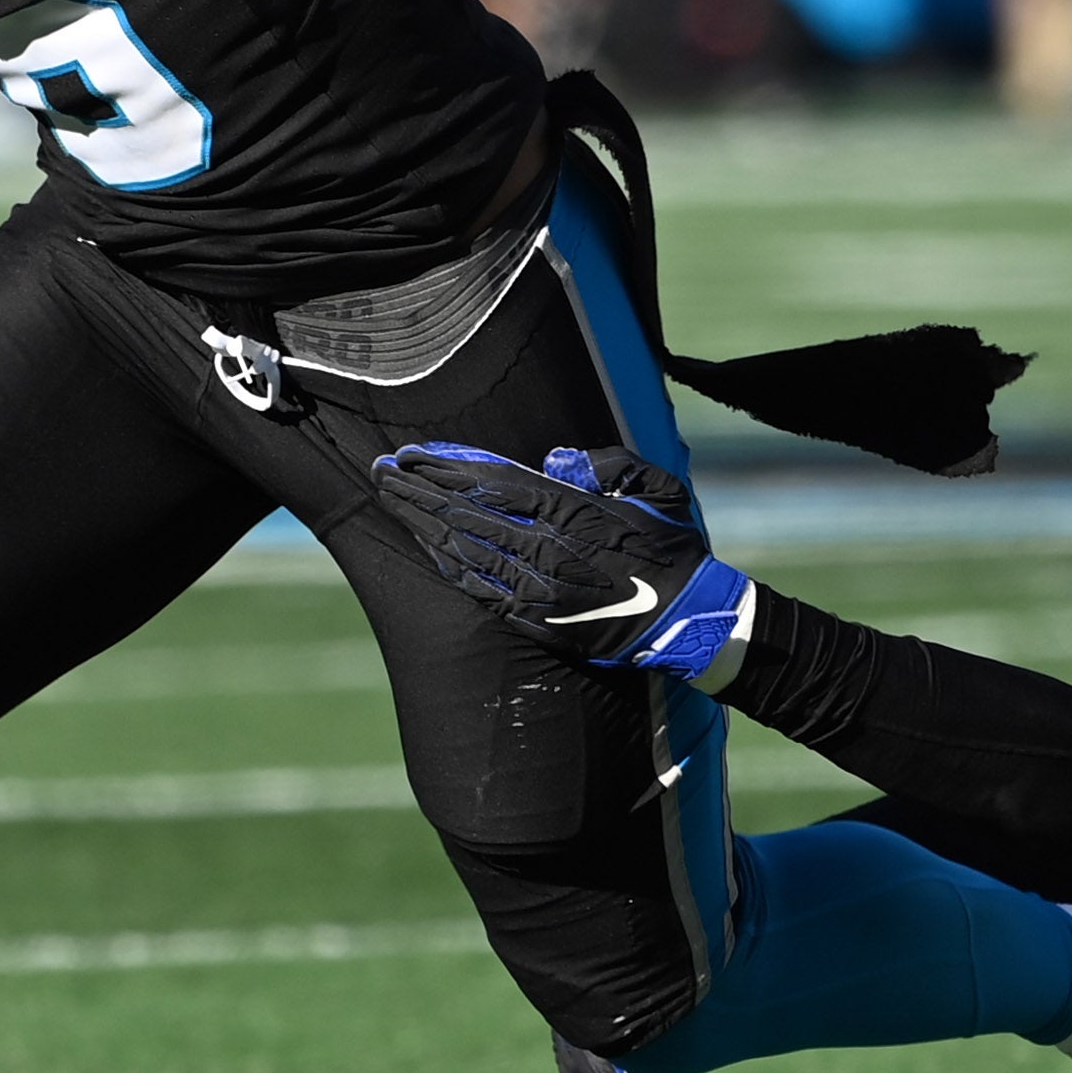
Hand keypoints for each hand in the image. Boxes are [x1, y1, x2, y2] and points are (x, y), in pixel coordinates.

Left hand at [370, 441, 752, 683]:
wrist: (690, 620)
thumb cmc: (674, 549)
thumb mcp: (655, 488)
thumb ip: (607, 464)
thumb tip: (554, 458)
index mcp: (573, 511)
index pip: (492, 482)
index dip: (445, 467)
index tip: (411, 453)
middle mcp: (548, 548)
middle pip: (464, 514)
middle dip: (418, 491)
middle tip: (381, 472)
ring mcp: (538, 587)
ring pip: (464, 551)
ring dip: (421, 525)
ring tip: (390, 501)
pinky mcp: (538, 620)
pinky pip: (480, 591)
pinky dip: (447, 567)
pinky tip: (424, 550)